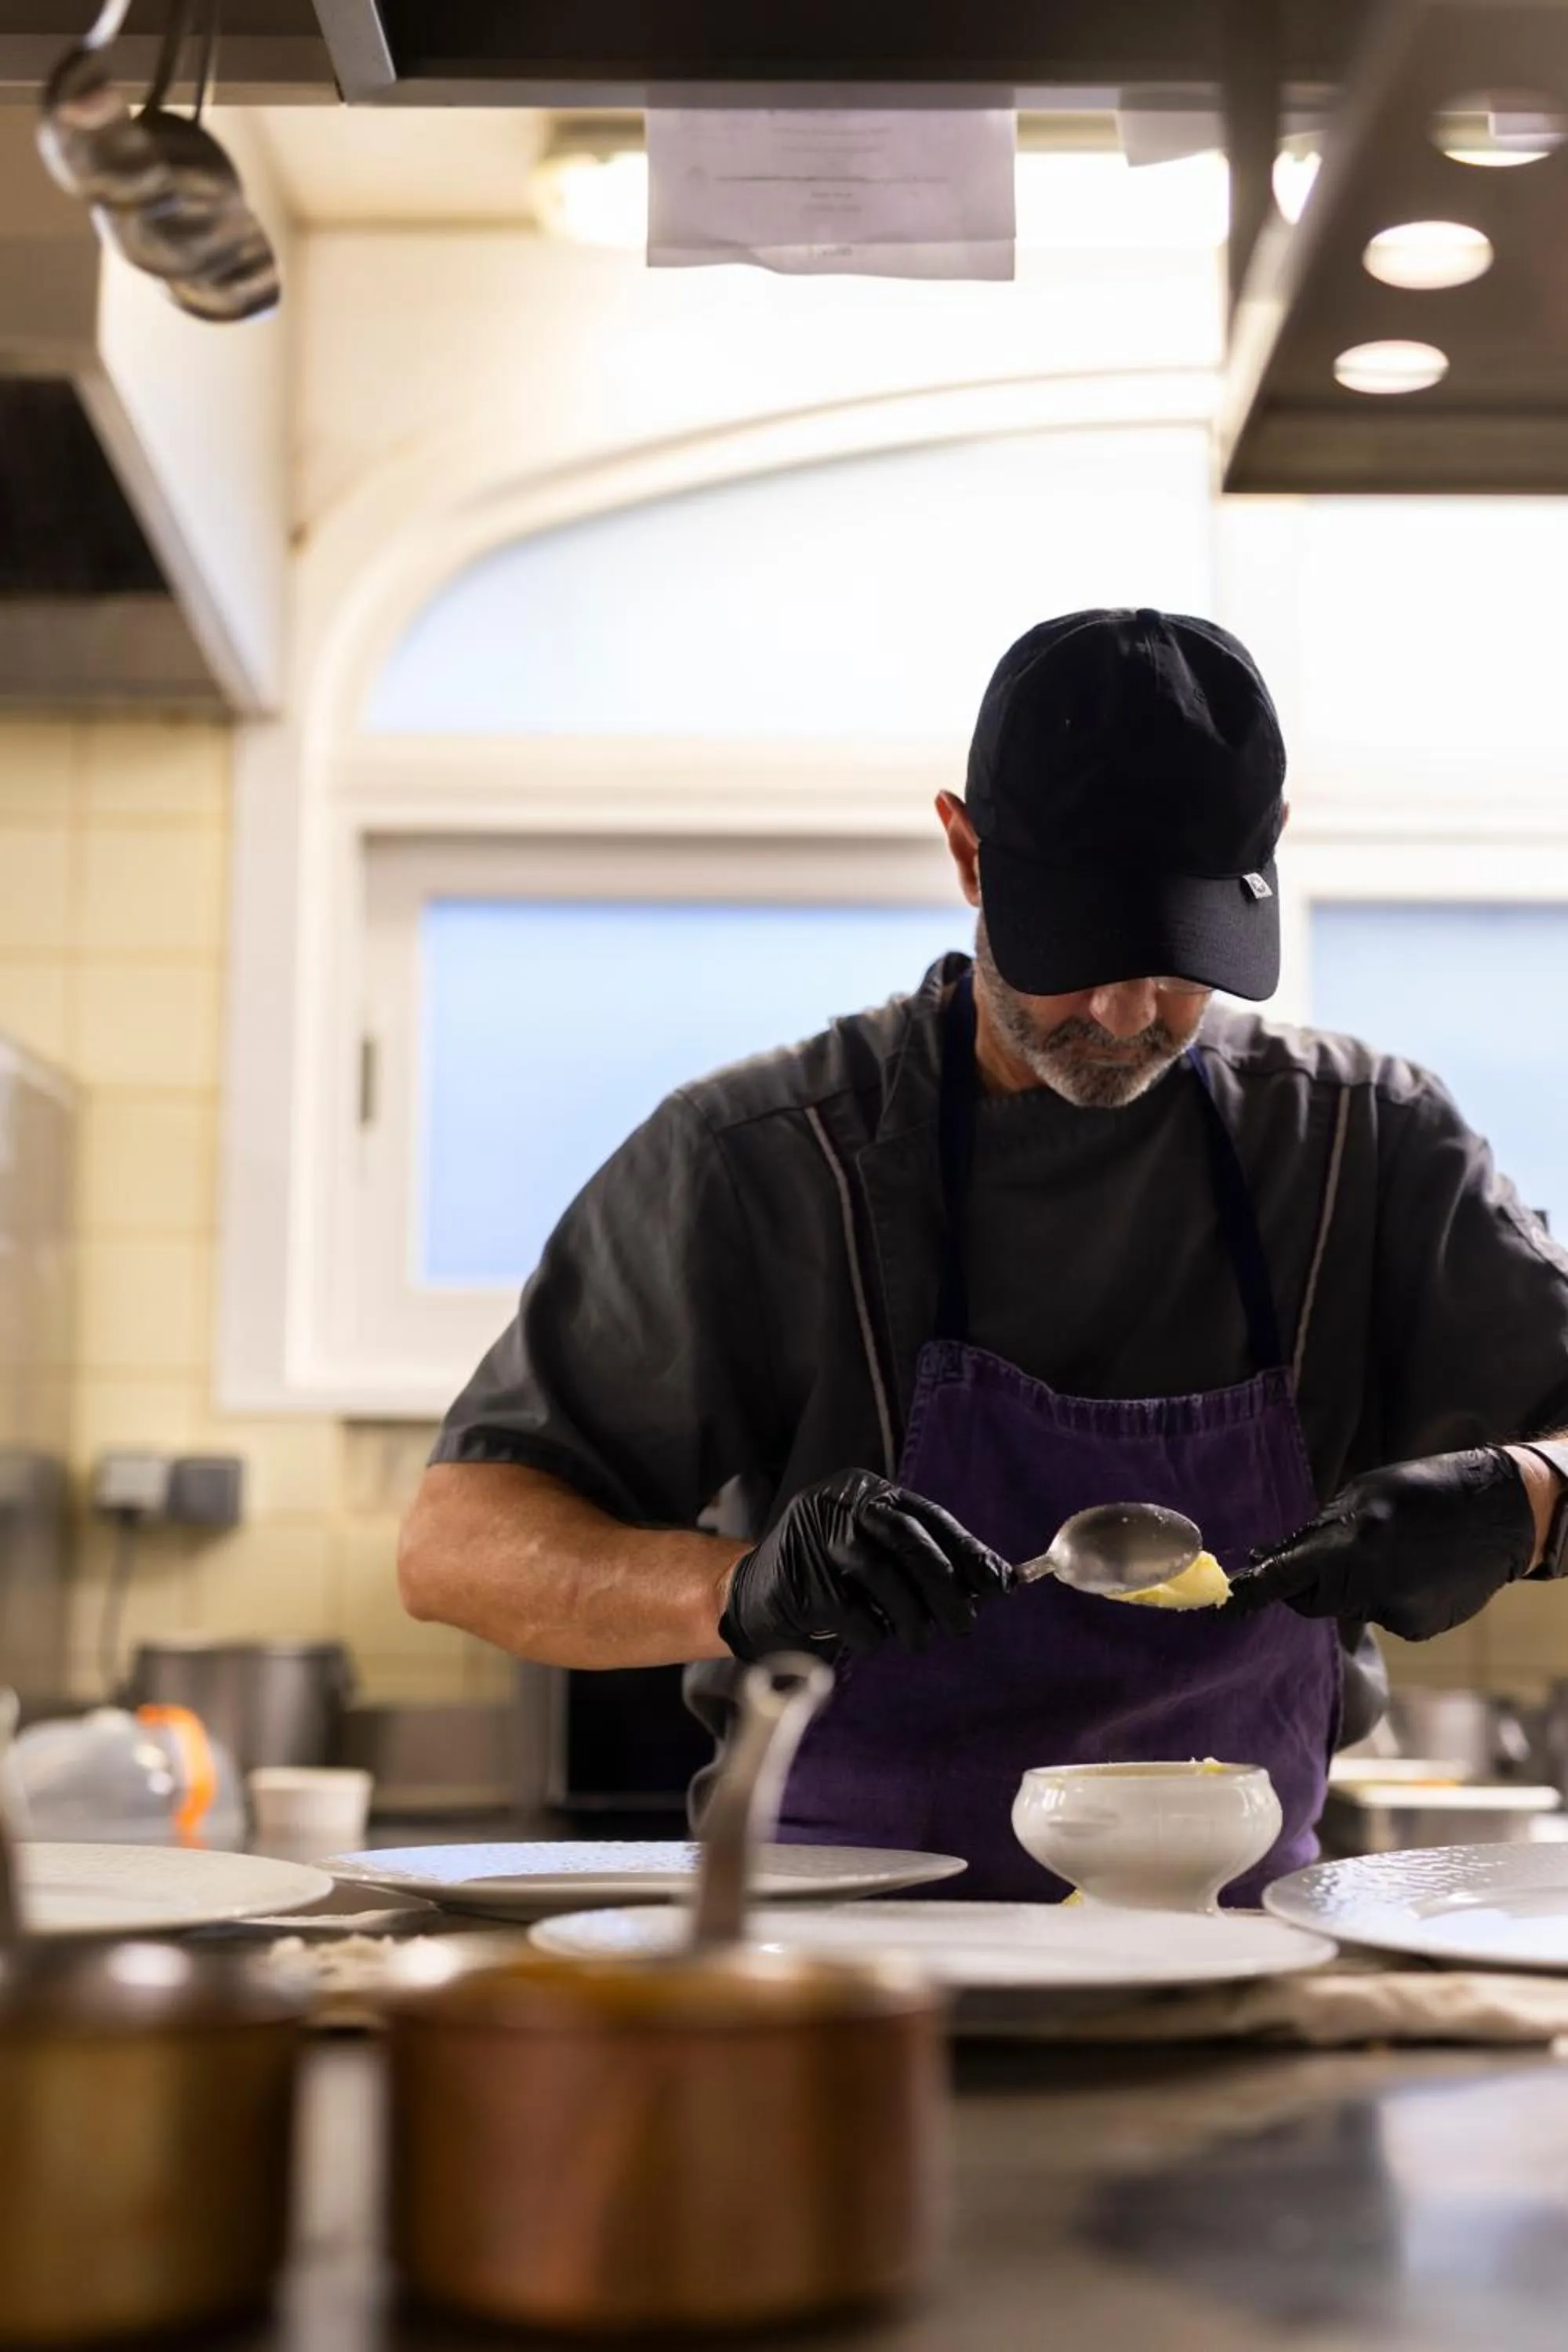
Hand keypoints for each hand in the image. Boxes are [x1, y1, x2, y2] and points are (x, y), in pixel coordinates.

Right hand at [720, 1469, 1012, 1662]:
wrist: (751, 1596)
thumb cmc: (830, 1578)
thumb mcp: (878, 1556)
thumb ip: (927, 1561)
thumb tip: (998, 1582)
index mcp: (865, 1491)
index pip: (928, 1517)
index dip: (967, 1553)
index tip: (1000, 1586)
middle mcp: (838, 1503)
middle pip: (908, 1539)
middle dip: (945, 1586)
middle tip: (963, 1625)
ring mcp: (812, 1536)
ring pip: (881, 1574)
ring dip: (911, 1617)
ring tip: (920, 1641)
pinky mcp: (795, 1577)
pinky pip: (849, 1610)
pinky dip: (870, 1632)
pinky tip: (871, 1638)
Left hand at [1227, 1447, 1535, 1640]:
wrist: (1501, 1514)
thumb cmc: (1425, 1490)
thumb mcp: (1365, 1492)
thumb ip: (1320, 1530)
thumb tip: (1273, 1556)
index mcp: (1350, 1543)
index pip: (1285, 1577)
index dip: (1253, 1593)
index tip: (1226, 1604)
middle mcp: (1368, 1584)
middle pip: (1312, 1601)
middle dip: (1311, 1583)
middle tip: (1339, 1553)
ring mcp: (1395, 1611)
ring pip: (1350, 1607)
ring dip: (1357, 1585)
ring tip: (1396, 1552)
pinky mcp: (1417, 1627)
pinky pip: (1383, 1615)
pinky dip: (1389, 1596)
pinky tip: (1417, 1571)